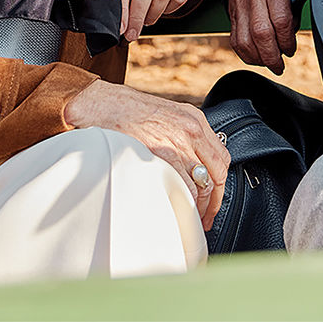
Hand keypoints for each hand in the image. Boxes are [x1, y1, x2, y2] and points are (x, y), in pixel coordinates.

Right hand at [63, 80, 230, 228]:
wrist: (100, 104)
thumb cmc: (126, 110)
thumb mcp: (166, 115)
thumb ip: (184, 137)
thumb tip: (193, 166)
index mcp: (194, 119)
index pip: (222, 159)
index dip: (220, 185)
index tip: (214, 201)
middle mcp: (191, 131)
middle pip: (216, 175)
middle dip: (212, 202)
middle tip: (205, 217)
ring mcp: (176, 143)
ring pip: (200, 186)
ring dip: (197, 207)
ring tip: (188, 218)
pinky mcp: (159, 156)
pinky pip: (181, 188)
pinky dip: (181, 203)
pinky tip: (175, 210)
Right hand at [225, 0, 296, 73]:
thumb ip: (294, 3)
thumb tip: (293, 33)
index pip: (281, 19)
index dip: (287, 40)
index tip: (291, 49)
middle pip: (261, 33)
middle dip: (272, 56)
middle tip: (280, 66)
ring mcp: (238, 1)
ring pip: (244, 39)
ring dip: (258, 58)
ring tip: (269, 63)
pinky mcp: (231, 11)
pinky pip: (235, 38)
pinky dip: (245, 53)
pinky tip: (256, 56)